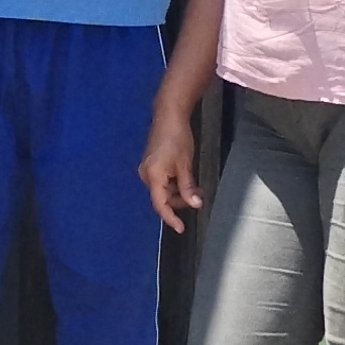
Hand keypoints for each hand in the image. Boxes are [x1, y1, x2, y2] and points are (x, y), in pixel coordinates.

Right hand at [140, 101, 207, 232]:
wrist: (169, 116)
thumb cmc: (177, 137)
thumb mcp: (186, 165)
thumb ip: (188, 187)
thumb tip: (195, 204)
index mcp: (153, 176)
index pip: (161, 204)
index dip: (171, 218)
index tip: (180, 228)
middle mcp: (146, 175)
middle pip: (163, 198)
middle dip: (179, 201)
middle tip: (197, 196)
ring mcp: (147, 170)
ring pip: (163, 190)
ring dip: (178, 192)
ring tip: (194, 186)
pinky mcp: (151, 165)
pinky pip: (162, 182)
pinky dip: (174, 184)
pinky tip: (185, 179)